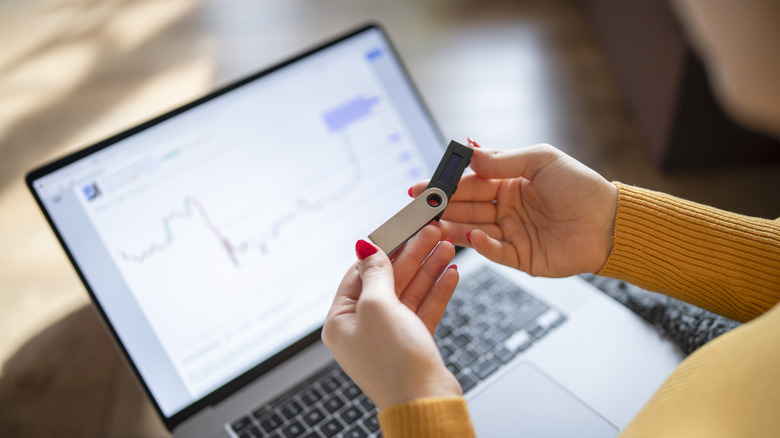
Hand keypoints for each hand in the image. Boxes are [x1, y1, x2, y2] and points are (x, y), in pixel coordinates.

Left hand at [322, 225, 461, 409]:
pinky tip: (450, 273)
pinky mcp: (413, 344)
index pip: (359, 273)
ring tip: (446, 246)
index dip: (383, 248)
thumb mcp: (377, 306)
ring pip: (409, 292)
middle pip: (388, 280)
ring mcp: (389, 336)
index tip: (401, 227)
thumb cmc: (393, 363)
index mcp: (341, 320)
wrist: (424, 403)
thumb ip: (375, 273)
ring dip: (428, 268)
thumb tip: (364, 246)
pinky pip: (423, 310)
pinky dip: (437, 291)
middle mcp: (362, 328)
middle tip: (432, 231)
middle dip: (412, 255)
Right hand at [411, 143, 616, 276]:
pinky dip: (481, 245)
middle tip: (419, 207)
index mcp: (509, 182)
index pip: (470, 182)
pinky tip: (471, 237)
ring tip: (433, 225)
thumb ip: (504, 159)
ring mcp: (511, 233)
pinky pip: (495, 251)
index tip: (424, 185)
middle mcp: (505, 208)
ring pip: (473, 229)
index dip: (447, 184)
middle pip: (466, 207)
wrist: (610, 222)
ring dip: (452, 227)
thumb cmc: (580, 186)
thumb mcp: (541, 160)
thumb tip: (469, 154)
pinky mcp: (520, 257)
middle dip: (442, 206)